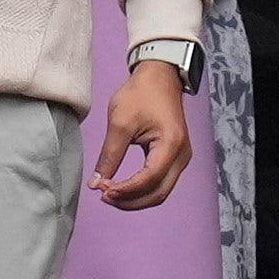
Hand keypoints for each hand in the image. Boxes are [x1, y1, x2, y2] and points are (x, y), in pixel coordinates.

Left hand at [94, 51, 197, 213]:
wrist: (159, 78)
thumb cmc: (142, 94)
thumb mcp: (119, 123)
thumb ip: (108, 156)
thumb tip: (96, 183)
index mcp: (171, 144)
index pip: (149, 179)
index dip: (125, 190)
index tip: (102, 190)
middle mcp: (182, 155)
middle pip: (158, 193)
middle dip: (130, 200)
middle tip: (104, 196)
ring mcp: (181, 158)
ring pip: (160, 192)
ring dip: (136, 198)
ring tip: (110, 193)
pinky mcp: (175, 158)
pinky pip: (160, 183)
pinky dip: (141, 190)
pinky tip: (122, 187)